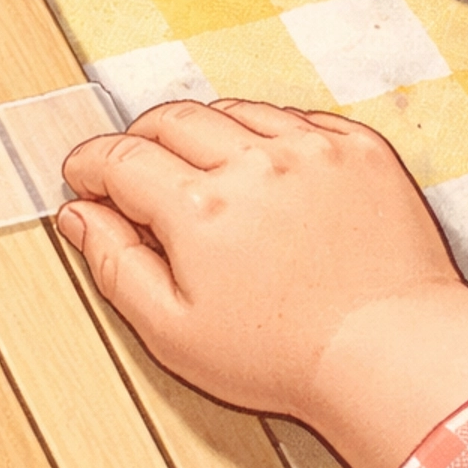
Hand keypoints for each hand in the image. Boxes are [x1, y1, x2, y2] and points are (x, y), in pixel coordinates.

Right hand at [56, 100, 467, 467]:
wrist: (389, 353)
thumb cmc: (285, 357)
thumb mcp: (172, 330)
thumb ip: (114, 263)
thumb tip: (79, 215)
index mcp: (199, 206)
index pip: (120, 157)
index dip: (89, 164)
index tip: (82, 175)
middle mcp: (253, 163)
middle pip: (171, 119)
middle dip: (138, 139)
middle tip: (134, 171)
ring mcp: (311, 150)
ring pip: (232, 110)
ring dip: (203, 131)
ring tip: (202, 171)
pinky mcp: (358, 150)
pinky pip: (296, 117)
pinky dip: (268, 133)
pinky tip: (265, 170)